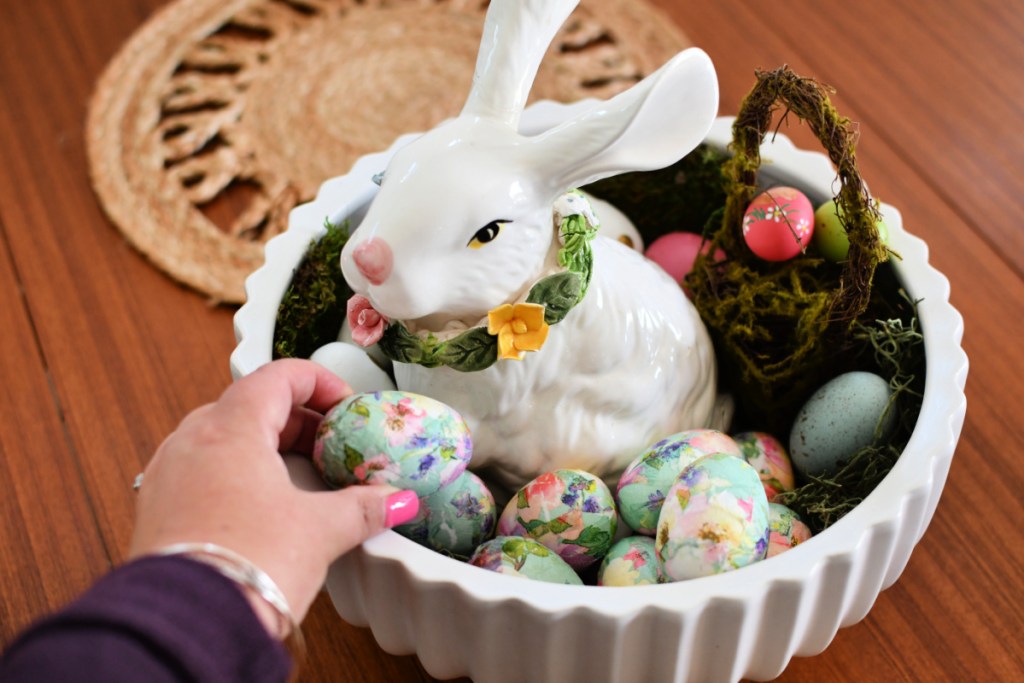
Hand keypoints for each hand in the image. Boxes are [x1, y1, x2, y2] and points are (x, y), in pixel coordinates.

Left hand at [129, 359, 417, 630]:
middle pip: (250, 405)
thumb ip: (364, 507)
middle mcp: (190, 441)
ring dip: (264, 446)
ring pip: (222, 437)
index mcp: (230, 428)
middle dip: (296, 419)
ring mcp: (167, 474)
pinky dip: (235, 474)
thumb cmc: (246, 564)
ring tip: (299, 475)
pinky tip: (261, 506)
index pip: (277, 376)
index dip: (318, 381)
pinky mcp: (157, 509)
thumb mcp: (320, 530)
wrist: (189, 624)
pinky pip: (201, 470)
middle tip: (329, 442)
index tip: (343, 403)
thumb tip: (396, 502)